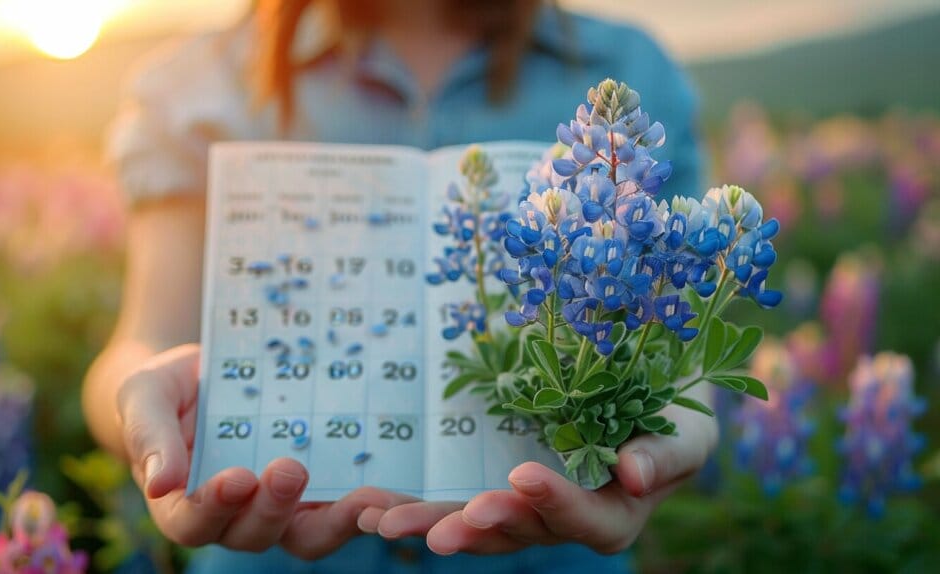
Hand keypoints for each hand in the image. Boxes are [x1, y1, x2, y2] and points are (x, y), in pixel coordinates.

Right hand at [116, 344, 417, 558]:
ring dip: (334, 522)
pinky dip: (363, 505)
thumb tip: (159, 483)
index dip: (214, 507)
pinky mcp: (315, 488)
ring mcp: (278, 506)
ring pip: (306, 535)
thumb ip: (149, 436)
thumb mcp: (144, 397)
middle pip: (254, 534)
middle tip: (290, 469)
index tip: (235, 478)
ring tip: (362, 497)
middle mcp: (233, 516)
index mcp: (182, 504)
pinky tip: (385, 489)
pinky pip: (339, 507)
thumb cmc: (164, 390)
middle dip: (274, 508)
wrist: (204, 373)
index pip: (194, 522)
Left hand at [359, 399, 717, 554]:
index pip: (583, 519)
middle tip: (437, 532)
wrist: (647, 403)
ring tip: (386, 523)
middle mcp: (562, 522)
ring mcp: (525, 510)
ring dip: (434, 525)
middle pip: (518, 533)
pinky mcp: (498, 491)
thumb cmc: (673, 419)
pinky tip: (378, 509)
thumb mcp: (685, 432)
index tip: (523, 477)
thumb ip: (667, 455)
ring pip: (478, 526)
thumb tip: (632, 474)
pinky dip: (422, 506)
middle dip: (477, 530)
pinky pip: (459, 503)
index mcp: (612, 516)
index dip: (554, 502)